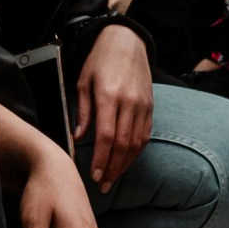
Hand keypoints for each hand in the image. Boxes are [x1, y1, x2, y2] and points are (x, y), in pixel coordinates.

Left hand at [72, 22, 153, 192]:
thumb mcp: (83, 82)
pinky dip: (135, 152)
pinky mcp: (150, 107)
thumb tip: (78, 138)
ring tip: (112, 179)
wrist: (127, 42)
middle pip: (122, 145)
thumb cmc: (100, 61)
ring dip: (124, 165)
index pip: (106, 136)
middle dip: (112, 169)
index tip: (94, 175)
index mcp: (108, 96)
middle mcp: (128, 102)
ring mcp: (142, 105)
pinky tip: (125, 162)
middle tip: (103, 186)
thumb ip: (82, 111)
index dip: (101, 159)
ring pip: (135, 143)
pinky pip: (144, 135)